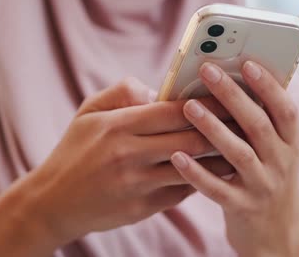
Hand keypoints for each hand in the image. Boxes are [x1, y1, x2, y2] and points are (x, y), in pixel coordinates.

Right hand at [27, 77, 233, 243]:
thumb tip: (157, 90)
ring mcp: (138, 185)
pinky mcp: (143, 209)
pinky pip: (182, 191)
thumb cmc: (73, 151)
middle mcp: (129, 156)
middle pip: (191, 138)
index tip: (228, 95)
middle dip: (223, 127)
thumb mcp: (88, 112)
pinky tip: (217, 169)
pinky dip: (201, 178)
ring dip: (220, 157)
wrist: (52, 203)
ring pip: (193, 168)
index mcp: (118, 127)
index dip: (206, 102)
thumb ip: (122, 92)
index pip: (174, 111)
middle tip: (246, 118)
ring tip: (243, 144)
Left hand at [170, 62, 298, 256]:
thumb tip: (238, 82)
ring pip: (238, 153)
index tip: (248, 62)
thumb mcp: (278, 153)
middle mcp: (281, 163)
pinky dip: (197, 172)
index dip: (269, 86)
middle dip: (232, 95)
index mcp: (291, 145)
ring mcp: (263, 186)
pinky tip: (177, 156)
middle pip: (257, 125)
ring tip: (188, 106)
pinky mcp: (242, 208)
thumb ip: (264, 125)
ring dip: (212, 128)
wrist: (278, 236)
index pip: (285, 110)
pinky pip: (217, 189)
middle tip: (208, 70)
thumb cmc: (269, 181)